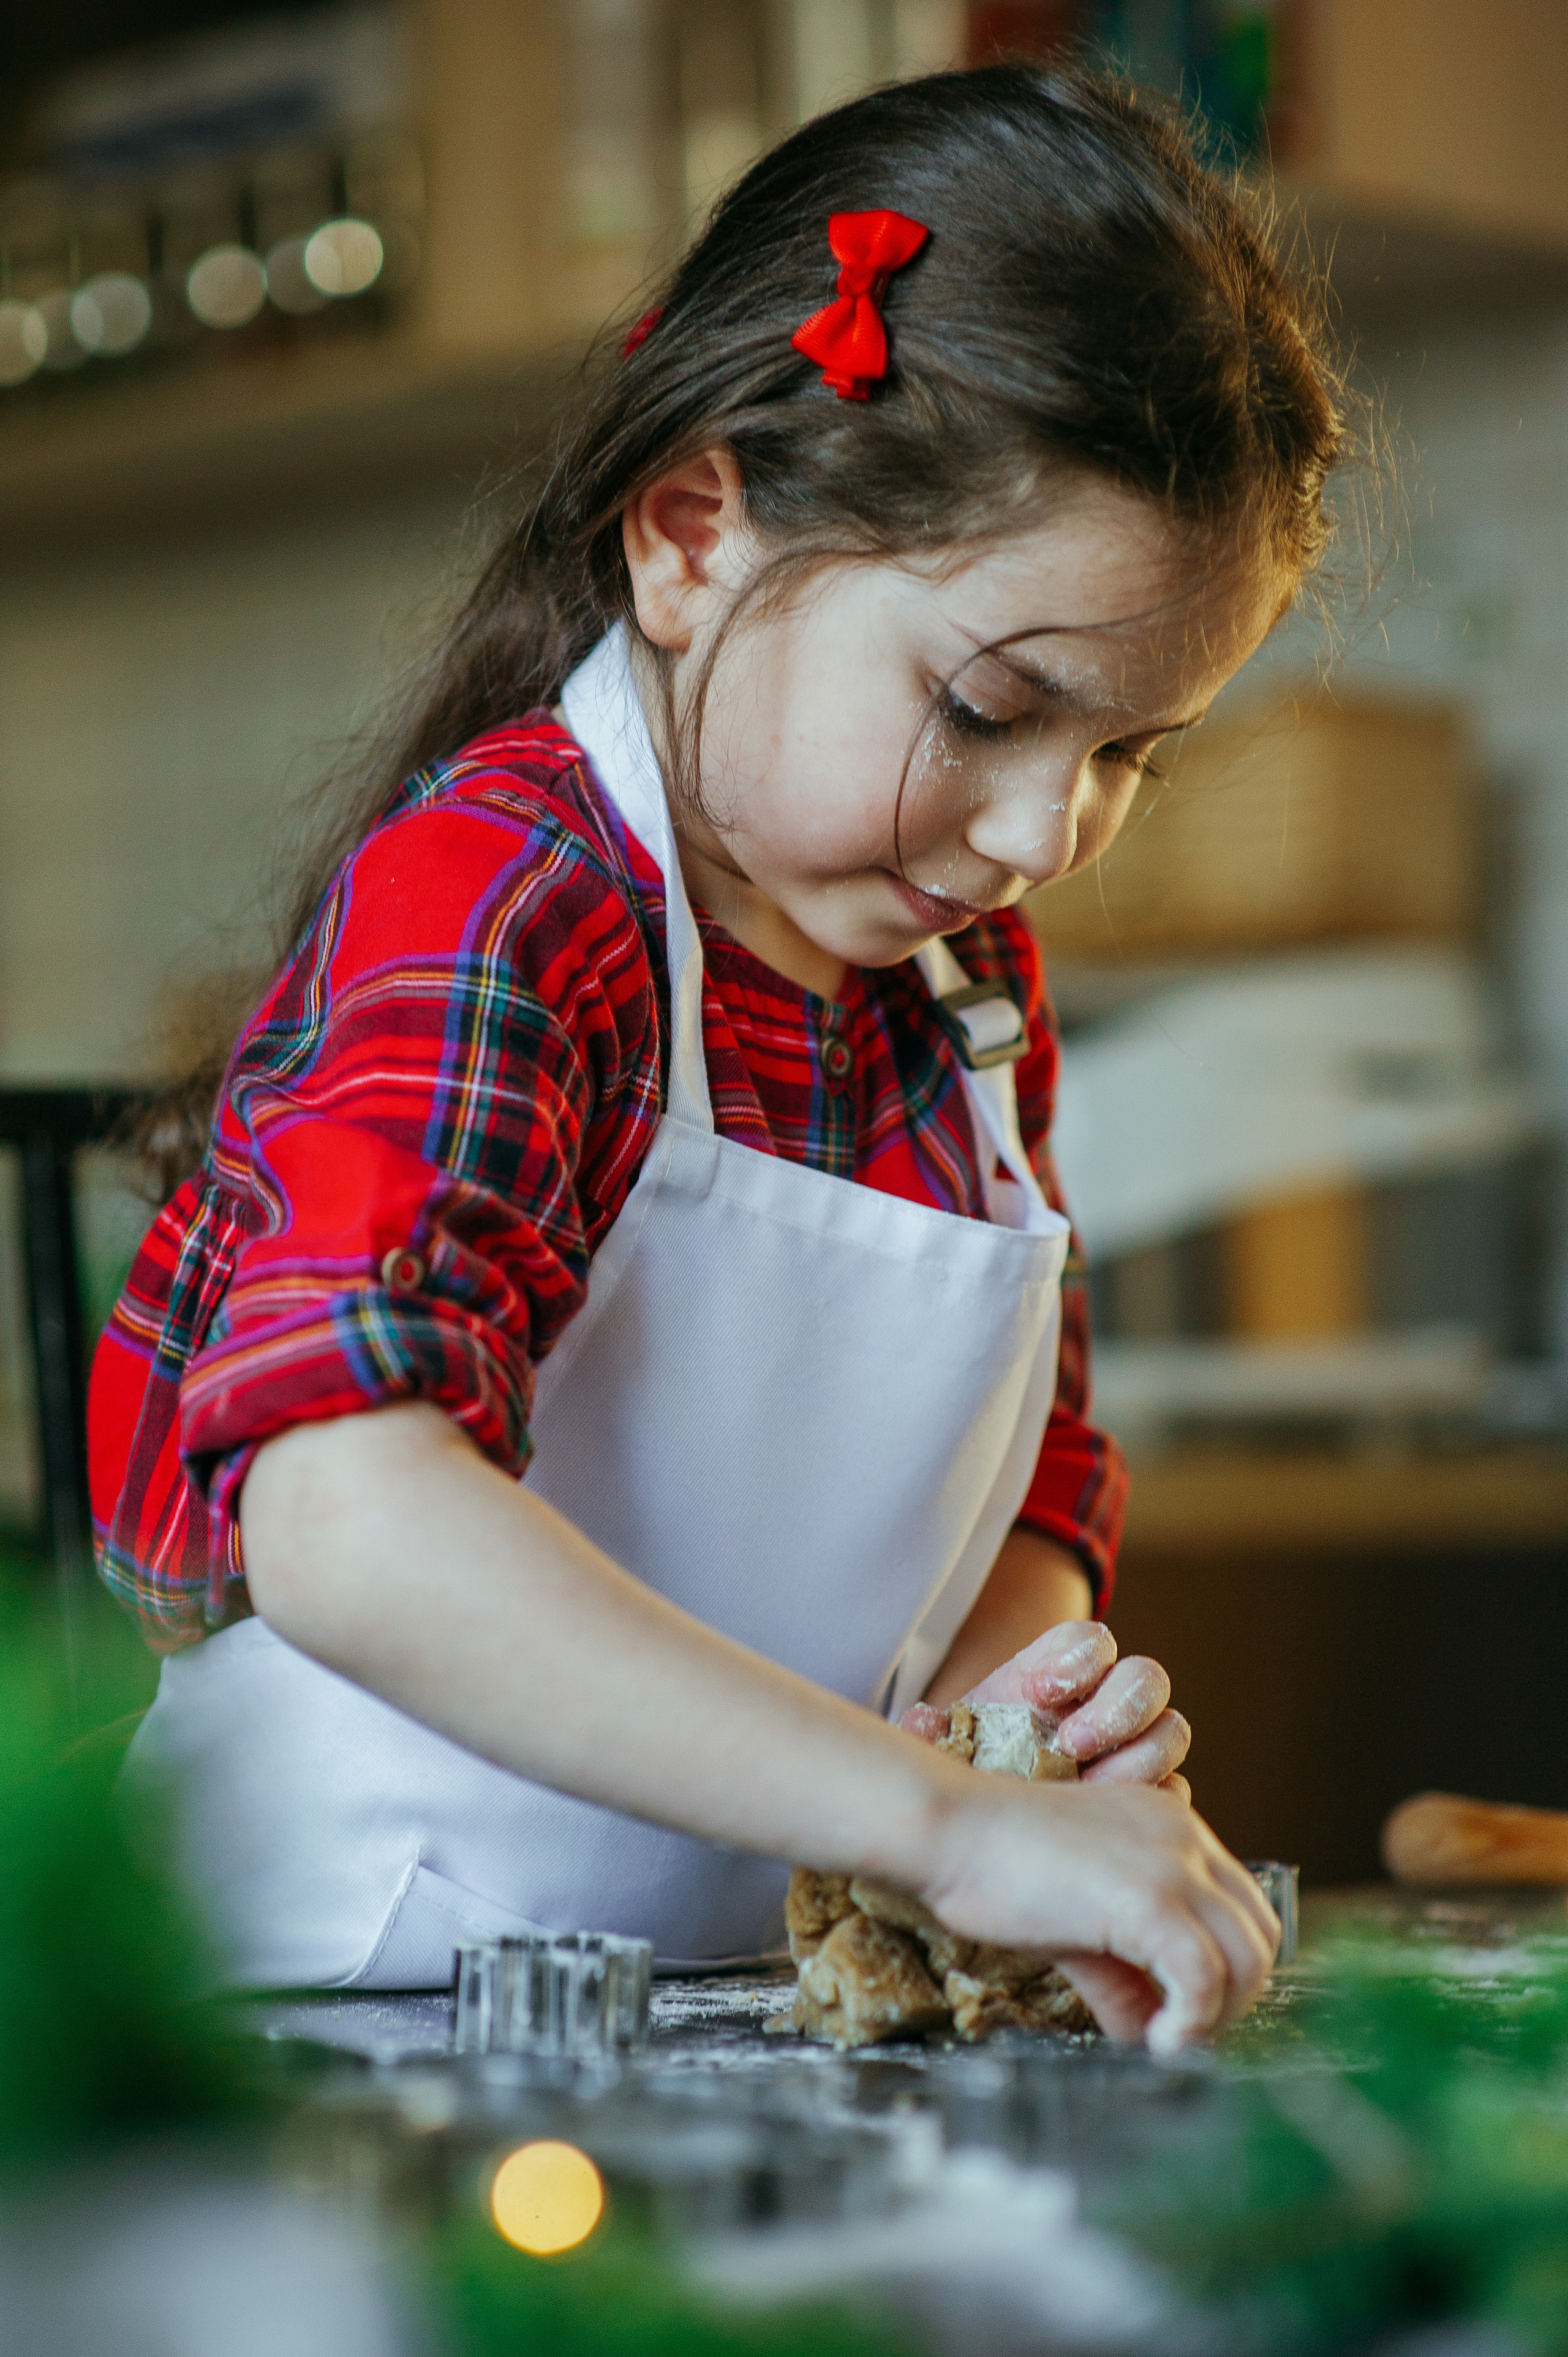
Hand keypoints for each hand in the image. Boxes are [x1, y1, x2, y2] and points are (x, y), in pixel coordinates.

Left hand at [902, 1620, 1190, 1797]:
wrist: (986, 1818)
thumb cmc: (970, 1765)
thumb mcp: (948, 1745)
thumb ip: (934, 1731)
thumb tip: (921, 1723)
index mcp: (1061, 1673)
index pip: (1091, 1640)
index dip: (1075, 1657)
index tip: (1036, 1690)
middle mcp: (1107, 1702)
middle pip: (1146, 1678)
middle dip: (1117, 1708)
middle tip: (1072, 1744)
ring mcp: (1135, 1749)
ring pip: (1170, 1732)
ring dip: (1140, 1758)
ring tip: (1091, 1787)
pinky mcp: (1150, 1798)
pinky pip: (1176, 1795)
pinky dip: (1153, 1805)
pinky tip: (1111, 1825)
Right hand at [912, 1768, 1278, 2053]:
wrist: (949, 1828)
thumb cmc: (995, 1866)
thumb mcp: (1077, 1919)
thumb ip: (1123, 1973)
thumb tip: (1148, 2035)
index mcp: (1172, 1827)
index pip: (1239, 1908)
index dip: (1224, 1972)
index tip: (1183, 2012)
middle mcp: (1186, 1836)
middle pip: (1259, 1934)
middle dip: (1232, 1999)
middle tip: (1181, 2035)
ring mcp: (1173, 1863)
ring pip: (1247, 1958)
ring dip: (1217, 2016)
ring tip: (1168, 2041)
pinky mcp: (1150, 1898)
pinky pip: (1204, 1977)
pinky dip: (1192, 2022)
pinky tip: (1156, 2043)